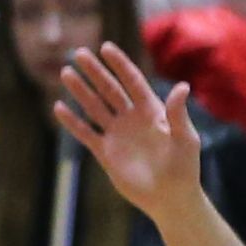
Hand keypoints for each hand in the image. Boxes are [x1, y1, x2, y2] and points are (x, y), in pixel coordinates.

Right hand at [49, 43, 205, 221]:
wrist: (170, 198)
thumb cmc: (184, 167)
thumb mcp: (185, 138)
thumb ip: (178, 114)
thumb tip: (183, 86)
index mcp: (152, 110)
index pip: (133, 81)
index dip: (120, 64)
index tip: (106, 47)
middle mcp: (131, 118)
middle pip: (110, 89)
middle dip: (95, 72)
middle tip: (79, 53)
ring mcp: (117, 134)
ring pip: (95, 107)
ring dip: (80, 91)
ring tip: (65, 73)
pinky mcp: (106, 153)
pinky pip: (86, 133)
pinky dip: (73, 122)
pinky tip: (59, 108)